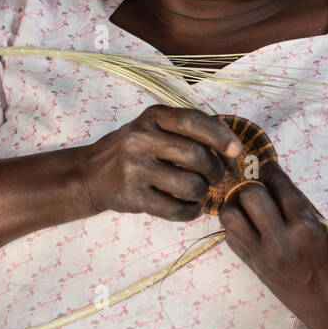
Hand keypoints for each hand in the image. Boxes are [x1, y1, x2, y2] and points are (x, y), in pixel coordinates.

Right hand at [78, 105, 242, 221]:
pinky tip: (191, 207)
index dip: (219, 136)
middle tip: (215, 176)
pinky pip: (175, 209)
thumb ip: (189, 129)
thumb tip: (233, 146)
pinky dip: (191, 211)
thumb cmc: (136, 148)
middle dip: (214, 170)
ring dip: (202, 193)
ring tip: (199, 191)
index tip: (236, 149)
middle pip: (195, 156)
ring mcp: (135, 169)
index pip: (193, 121)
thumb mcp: (155, 126)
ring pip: (189, 186)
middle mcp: (141, 139)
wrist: (91, 174)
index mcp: (153, 117)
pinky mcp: (132, 196)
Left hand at [217, 160, 327, 308]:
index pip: (280, 186)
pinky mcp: (253, 268)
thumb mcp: (326, 230)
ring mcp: (263, 257)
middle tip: (261, 186)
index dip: (271, 170)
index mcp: (307, 228)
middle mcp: (281, 242)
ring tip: (251, 206)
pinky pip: (231, 237)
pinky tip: (251, 226)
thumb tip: (274, 179)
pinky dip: (237, 225)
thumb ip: (299, 205)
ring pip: (231, 215)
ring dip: (238, 204)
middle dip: (254, 185)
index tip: (268, 165)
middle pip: (250, 195)